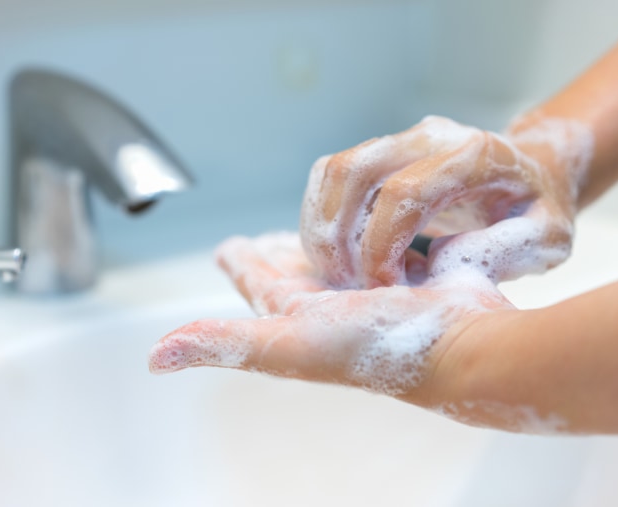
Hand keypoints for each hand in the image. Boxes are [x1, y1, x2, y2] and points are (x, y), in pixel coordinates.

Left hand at [149, 232, 512, 405]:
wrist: (462, 346)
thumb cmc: (378, 349)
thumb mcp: (288, 341)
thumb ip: (223, 342)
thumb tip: (155, 358)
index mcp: (299, 314)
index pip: (259, 281)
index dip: (241, 263)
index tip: (225, 244)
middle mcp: (334, 304)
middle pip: (298, 268)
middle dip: (280, 250)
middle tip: (265, 234)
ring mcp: (375, 289)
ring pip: (341, 254)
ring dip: (328, 238)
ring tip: (319, 224)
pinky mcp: (413, 272)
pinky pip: (385, 244)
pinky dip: (377, 231)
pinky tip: (379, 224)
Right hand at [300, 115, 592, 288]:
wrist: (532, 172)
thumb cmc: (540, 209)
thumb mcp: (549, 238)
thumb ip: (508, 249)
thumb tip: (444, 263)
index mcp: (475, 155)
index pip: (403, 193)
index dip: (381, 247)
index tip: (386, 290)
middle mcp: (431, 136)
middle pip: (354, 171)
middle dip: (337, 237)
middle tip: (348, 285)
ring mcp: (402, 140)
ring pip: (333, 171)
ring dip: (321, 227)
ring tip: (337, 273)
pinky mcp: (382, 153)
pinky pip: (331, 177)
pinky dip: (321, 218)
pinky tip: (339, 255)